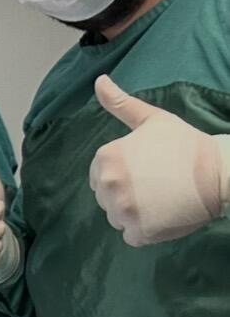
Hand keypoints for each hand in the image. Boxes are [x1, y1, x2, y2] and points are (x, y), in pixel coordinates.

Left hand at [90, 74, 227, 245]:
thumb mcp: (151, 119)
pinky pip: (131, 236)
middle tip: (157, 184)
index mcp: (106, 159)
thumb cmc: (185, 144)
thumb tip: (99, 80)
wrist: (218, 172)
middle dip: (127, 193)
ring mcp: (123, 211)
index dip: (122, 174)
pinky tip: (164, 214)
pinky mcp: (139, 232)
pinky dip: (145, 230)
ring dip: (135, 213)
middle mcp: (108, 185)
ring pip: (118, 218)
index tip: (146, 170)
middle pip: (106, 198)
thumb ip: (121, 104)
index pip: (98, 176)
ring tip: (161, 199)